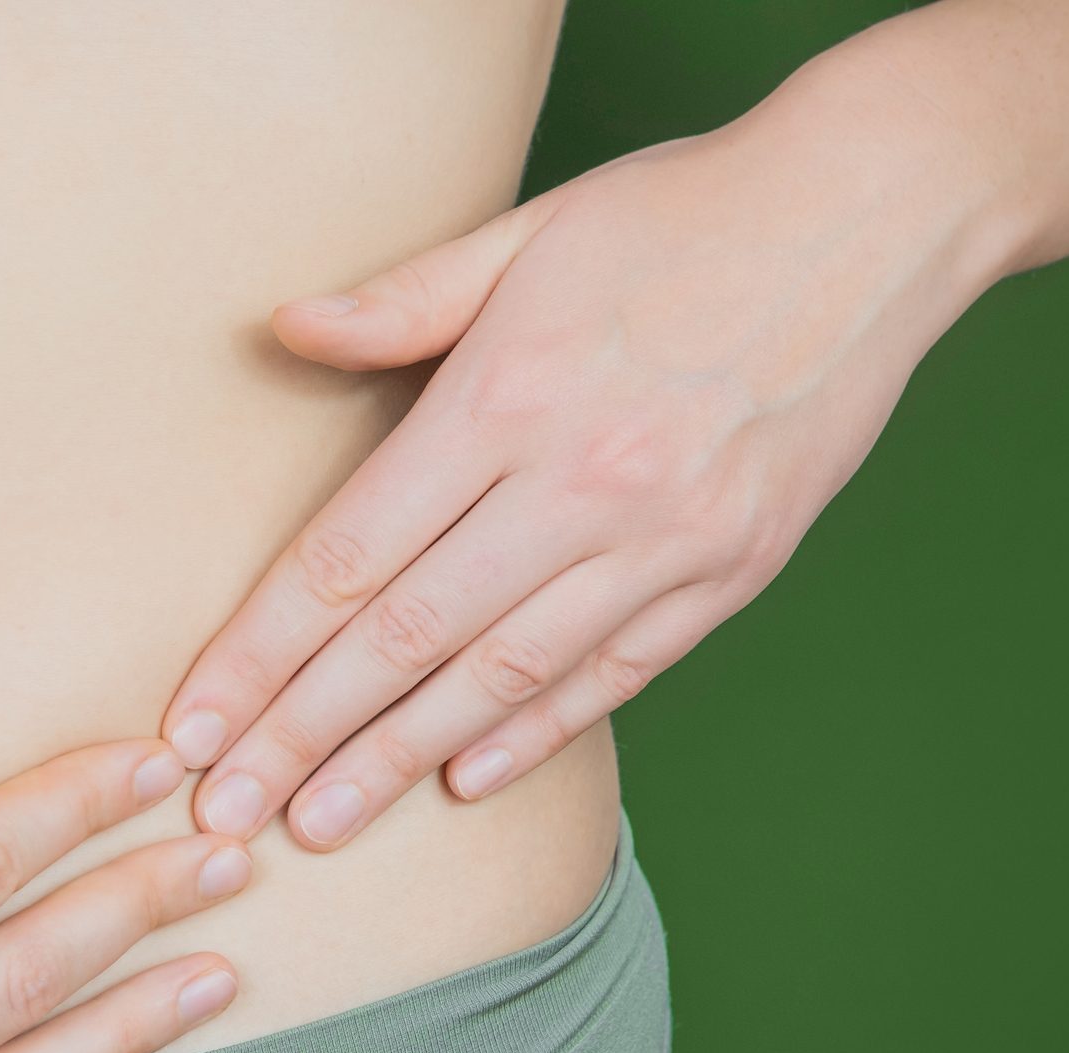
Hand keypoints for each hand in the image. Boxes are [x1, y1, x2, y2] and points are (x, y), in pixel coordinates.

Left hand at [162, 65, 1011, 848]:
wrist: (874, 216)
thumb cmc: (684, 214)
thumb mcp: (530, 231)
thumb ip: (403, 299)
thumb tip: (283, 330)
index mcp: (509, 396)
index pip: (348, 556)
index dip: (259, 653)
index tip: (194, 726)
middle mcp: (582, 482)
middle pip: (408, 638)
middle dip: (304, 735)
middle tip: (229, 816)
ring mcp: (666, 537)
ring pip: (504, 675)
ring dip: (401, 759)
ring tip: (322, 822)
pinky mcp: (732, 569)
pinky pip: (617, 674)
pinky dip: (537, 733)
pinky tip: (467, 781)